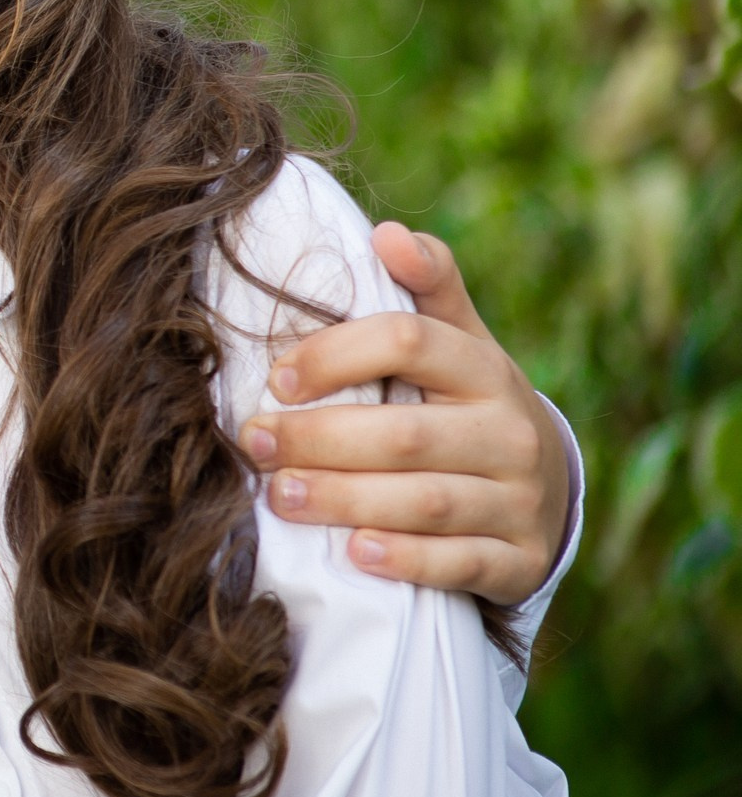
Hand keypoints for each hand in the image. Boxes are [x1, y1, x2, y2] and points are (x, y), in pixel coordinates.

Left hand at [237, 222, 570, 605]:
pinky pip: (459, 564)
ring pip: (426, 502)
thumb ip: (426, 286)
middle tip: (253, 442)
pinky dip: (405, 559)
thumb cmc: (466, 404)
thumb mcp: (457, 341)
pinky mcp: (521, 560)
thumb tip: (386, 232)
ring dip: (345, 499)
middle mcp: (509, 432)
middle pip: (405, 433)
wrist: (541, 490)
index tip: (276, 377)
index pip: (409, 340)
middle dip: (319, 438)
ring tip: (279, 496)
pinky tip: (354, 553)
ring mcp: (521, 500)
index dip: (335, 354)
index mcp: (485, 367)